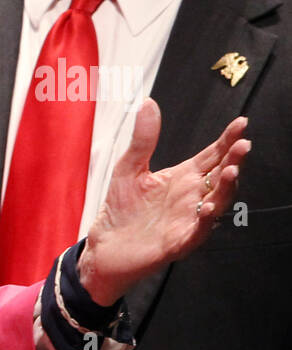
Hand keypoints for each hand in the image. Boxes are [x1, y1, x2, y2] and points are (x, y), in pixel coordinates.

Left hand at [79, 99, 249, 304]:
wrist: (106, 245)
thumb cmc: (121, 209)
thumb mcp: (129, 168)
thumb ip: (143, 139)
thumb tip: (148, 103)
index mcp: (184, 178)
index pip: (212, 155)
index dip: (227, 140)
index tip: (241, 122)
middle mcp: (192, 197)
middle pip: (221, 176)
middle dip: (235, 160)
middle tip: (243, 145)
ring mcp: (189, 219)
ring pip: (218, 203)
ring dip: (227, 188)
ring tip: (232, 171)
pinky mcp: (180, 242)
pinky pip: (198, 232)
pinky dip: (205, 220)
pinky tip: (206, 208)